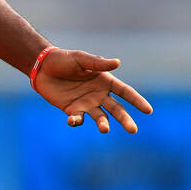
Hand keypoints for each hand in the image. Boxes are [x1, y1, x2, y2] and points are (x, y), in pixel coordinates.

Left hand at [32, 49, 151, 133]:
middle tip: (133, 130)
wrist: (42, 67)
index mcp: (105, 81)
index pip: (125, 92)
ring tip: (105, 128)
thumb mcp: (81, 59)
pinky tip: (73, 120)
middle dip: (125, 119)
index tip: (148, 110)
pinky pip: (78, 119)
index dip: (137, 100)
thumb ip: (98, 63)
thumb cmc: (64, 59)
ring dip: (103, 123)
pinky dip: (77, 121)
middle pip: (117, 109)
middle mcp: (99, 94)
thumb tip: (117, 63)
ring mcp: (86, 103)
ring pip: (100, 117)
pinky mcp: (72, 110)